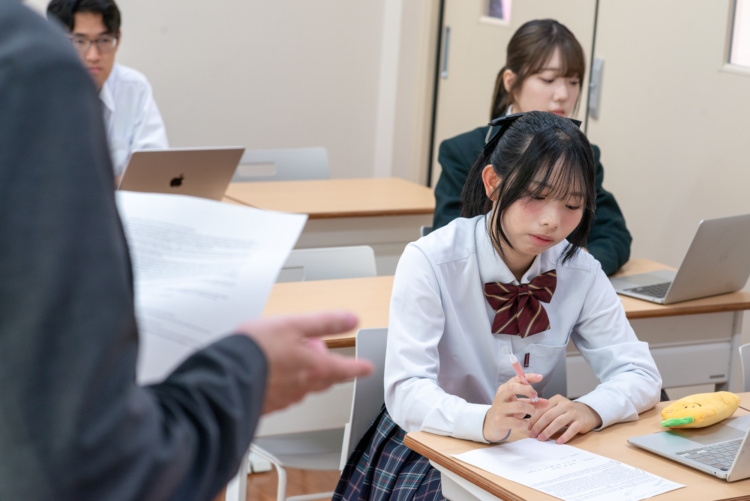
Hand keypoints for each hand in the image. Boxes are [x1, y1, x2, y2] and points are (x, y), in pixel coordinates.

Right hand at [237, 311, 373, 413]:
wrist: (223, 376)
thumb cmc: (257, 350)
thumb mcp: (294, 324)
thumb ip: (324, 323)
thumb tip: (351, 319)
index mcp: (315, 368)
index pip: (345, 369)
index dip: (358, 367)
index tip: (368, 368)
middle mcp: (303, 387)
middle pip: (324, 379)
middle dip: (327, 368)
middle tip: (323, 356)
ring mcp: (285, 398)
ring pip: (303, 387)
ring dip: (304, 375)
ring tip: (292, 360)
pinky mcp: (267, 404)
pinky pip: (283, 394)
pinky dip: (283, 383)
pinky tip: (271, 374)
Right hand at [483, 373, 547, 441]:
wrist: (491, 425)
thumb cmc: (508, 412)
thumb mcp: (519, 404)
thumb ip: (532, 402)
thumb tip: (547, 403)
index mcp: (504, 389)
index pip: (516, 379)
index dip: (528, 377)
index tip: (540, 377)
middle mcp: (500, 397)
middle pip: (513, 388)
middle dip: (527, 390)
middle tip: (535, 396)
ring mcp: (499, 409)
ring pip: (517, 405)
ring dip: (530, 409)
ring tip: (533, 412)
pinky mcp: (500, 421)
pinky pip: (516, 422)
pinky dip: (525, 423)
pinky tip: (526, 424)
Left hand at [527, 395, 601, 443]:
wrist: (587, 412)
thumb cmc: (567, 412)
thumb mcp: (556, 407)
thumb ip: (545, 412)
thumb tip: (529, 423)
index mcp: (556, 399)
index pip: (543, 409)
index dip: (534, 419)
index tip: (529, 428)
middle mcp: (565, 404)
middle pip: (549, 416)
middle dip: (539, 426)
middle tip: (533, 435)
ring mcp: (573, 412)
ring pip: (558, 422)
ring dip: (548, 431)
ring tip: (542, 439)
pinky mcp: (581, 421)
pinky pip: (571, 430)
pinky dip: (564, 436)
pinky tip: (558, 442)